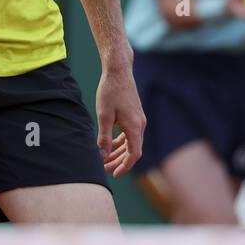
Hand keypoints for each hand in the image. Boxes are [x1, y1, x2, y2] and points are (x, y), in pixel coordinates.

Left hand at [96, 59, 145, 177]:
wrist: (119, 71)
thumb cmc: (110, 91)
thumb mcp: (104, 116)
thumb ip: (104, 137)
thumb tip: (103, 155)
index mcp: (135, 127)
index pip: (134, 154)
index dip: (125, 166)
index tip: (114, 174)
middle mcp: (140, 125)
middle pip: (133, 150)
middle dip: (119, 162)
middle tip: (105, 169)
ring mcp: (138, 119)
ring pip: (131, 142)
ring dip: (119, 152)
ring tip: (106, 160)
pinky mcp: (134, 115)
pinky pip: (129, 134)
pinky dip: (121, 142)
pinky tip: (111, 146)